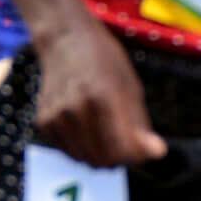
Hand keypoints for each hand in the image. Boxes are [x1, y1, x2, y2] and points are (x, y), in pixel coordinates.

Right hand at [28, 22, 166, 167]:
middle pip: (103, 160)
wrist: (64, 40)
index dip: (137, 156)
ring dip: (100, 154)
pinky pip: (68, 152)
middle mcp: (75, 109)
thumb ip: (141, 124)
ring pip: (85, 160)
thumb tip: (157, 153)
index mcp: (103, 97)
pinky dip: (81, 147)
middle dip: (119, 158)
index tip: (142, 149)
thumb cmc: (103, 59)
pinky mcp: (43, 122)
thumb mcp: (130, 85)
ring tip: (105, 132)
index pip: (122, 150)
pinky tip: (86, 127)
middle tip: (125, 141)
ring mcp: (56, 117)